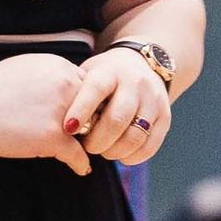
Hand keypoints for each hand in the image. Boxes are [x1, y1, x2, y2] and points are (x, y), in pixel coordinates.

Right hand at [0, 54, 90, 175]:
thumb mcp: (28, 67)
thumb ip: (52, 77)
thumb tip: (65, 90)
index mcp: (61, 67)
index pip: (89, 87)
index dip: (86, 103)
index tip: (83, 115)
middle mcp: (67, 86)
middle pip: (94, 108)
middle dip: (91, 121)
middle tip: (88, 135)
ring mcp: (62, 113)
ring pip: (89, 132)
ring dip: (87, 142)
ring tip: (86, 151)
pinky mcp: (53, 138)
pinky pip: (78, 155)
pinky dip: (80, 164)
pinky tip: (81, 168)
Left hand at [68, 48, 171, 165]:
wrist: (144, 64)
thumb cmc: (106, 75)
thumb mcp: (90, 73)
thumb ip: (76, 93)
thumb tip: (55, 122)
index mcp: (110, 71)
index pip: (95, 90)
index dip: (81, 111)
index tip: (68, 128)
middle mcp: (135, 84)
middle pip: (117, 119)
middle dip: (98, 140)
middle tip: (87, 146)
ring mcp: (153, 100)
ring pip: (134, 136)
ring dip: (114, 151)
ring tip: (104, 150)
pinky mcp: (164, 117)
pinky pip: (150, 145)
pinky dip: (133, 157)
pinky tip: (121, 155)